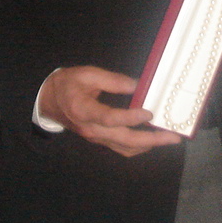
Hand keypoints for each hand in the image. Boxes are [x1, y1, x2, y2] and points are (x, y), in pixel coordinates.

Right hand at [38, 66, 181, 156]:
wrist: (48, 100)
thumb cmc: (67, 84)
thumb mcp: (87, 74)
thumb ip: (112, 80)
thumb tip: (138, 85)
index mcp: (84, 111)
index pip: (110, 118)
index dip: (130, 117)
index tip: (149, 113)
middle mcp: (91, 129)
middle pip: (124, 140)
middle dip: (151, 140)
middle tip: (173, 136)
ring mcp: (96, 138)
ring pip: (125, 148)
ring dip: (148, 145)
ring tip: (167, 138)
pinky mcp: (100, 140)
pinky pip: (121, 148)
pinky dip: (138, 146)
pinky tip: (152, 138)